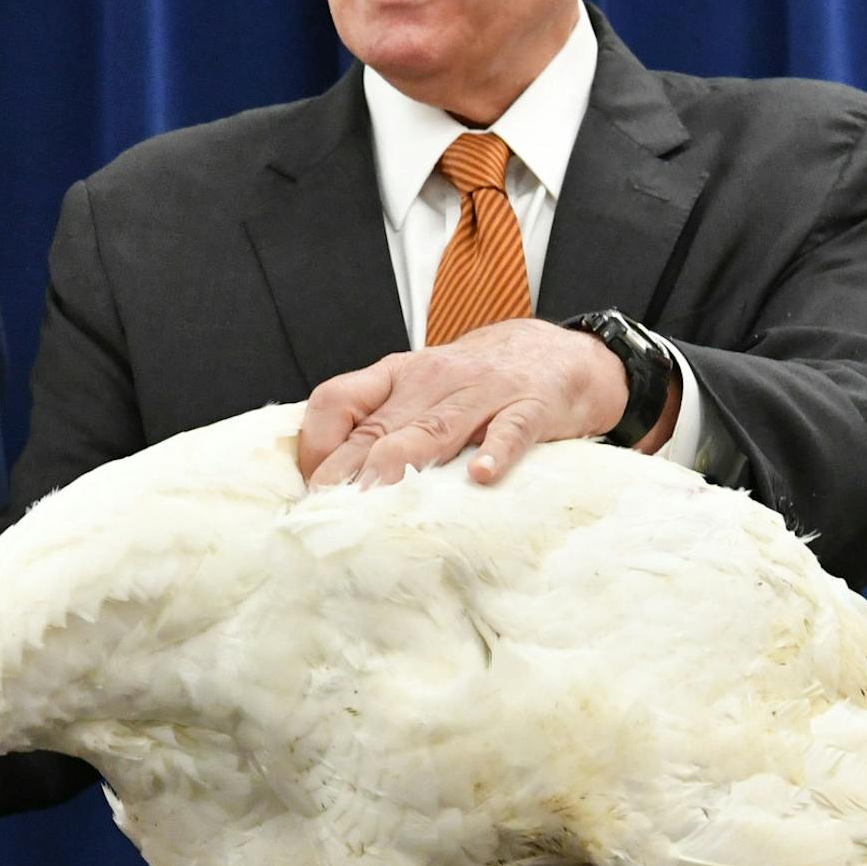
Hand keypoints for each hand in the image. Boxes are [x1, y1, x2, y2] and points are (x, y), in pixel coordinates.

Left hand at [298, 318, 633, 488]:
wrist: (556, 353)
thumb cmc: (471, 383)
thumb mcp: (415, 392)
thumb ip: (374, 425)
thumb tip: (320, 479)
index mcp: (393, 377)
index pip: (336, 401)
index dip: (316, 445)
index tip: (310, 489)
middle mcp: (430, 382)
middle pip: (377, 427)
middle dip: (346, 471)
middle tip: (326, 512)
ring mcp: (480, 393)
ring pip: (432, 429)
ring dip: (400, 463)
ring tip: (375, 498)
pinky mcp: (529, 408)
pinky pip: (509, 431)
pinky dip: (496, 453)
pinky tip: (480, 476)